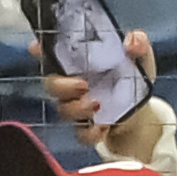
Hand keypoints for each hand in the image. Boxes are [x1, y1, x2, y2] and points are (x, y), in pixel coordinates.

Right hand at [43, 34, 158, 157]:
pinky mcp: (85, 128)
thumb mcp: (140, 57)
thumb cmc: (132, 79)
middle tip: (83, 85)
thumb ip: (138, 45)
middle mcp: (71, 84)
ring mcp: (76, 107)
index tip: (36, 48)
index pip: (53, 53)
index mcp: (79, 63)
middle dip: (62, 86)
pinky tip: (104, 126)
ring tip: (97, 104)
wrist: (140, 111)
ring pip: (62, 110)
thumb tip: (133, 41)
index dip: (40, 50)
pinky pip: (80, 134)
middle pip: (51, 85)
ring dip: (77, 109)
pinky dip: (90, 133)